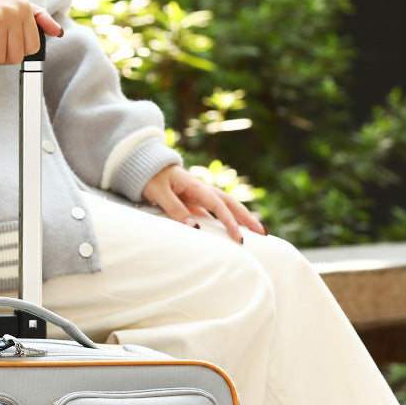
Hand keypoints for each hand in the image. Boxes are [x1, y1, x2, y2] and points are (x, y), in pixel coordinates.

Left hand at [143, 165, 266, 242]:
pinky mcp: (192, 201)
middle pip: (230, 204)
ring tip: (252, 232)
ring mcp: (197, 195)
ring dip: (239, 218)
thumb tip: (196, 228)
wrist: (143, 166)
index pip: (218, 206)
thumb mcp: (160, 194)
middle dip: (247, 218)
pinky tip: (228, 233)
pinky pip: (212, 212)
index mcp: (195, 186)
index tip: (239, 238)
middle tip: (262, 233)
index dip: (230, 222)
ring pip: (224, 207)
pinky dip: (222, 221)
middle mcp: (201, 190)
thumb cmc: (149, 178)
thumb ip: (175, 209)